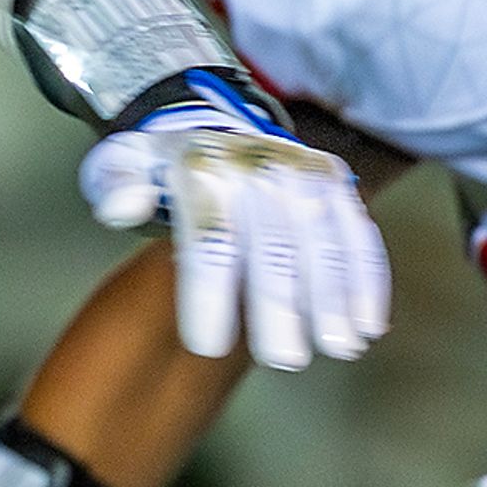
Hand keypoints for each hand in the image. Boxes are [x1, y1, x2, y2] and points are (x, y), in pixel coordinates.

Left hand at [80, 76, 388, 370]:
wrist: (212, 126)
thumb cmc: (163, 169)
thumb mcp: (122, 164)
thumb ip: (116, 187)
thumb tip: (121, 208)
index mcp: (202, 169)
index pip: (209, 236)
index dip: (208, 293)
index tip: (207, 346)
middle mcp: (257, 166)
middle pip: (273, 244)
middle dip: (280, 304)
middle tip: (284, 360)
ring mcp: (301, 172)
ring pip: (324, 239)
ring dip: (336, 295)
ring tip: (339, 347)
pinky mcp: (333, 182)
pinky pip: (357, 230)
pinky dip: (367, 277)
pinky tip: (369, 324)